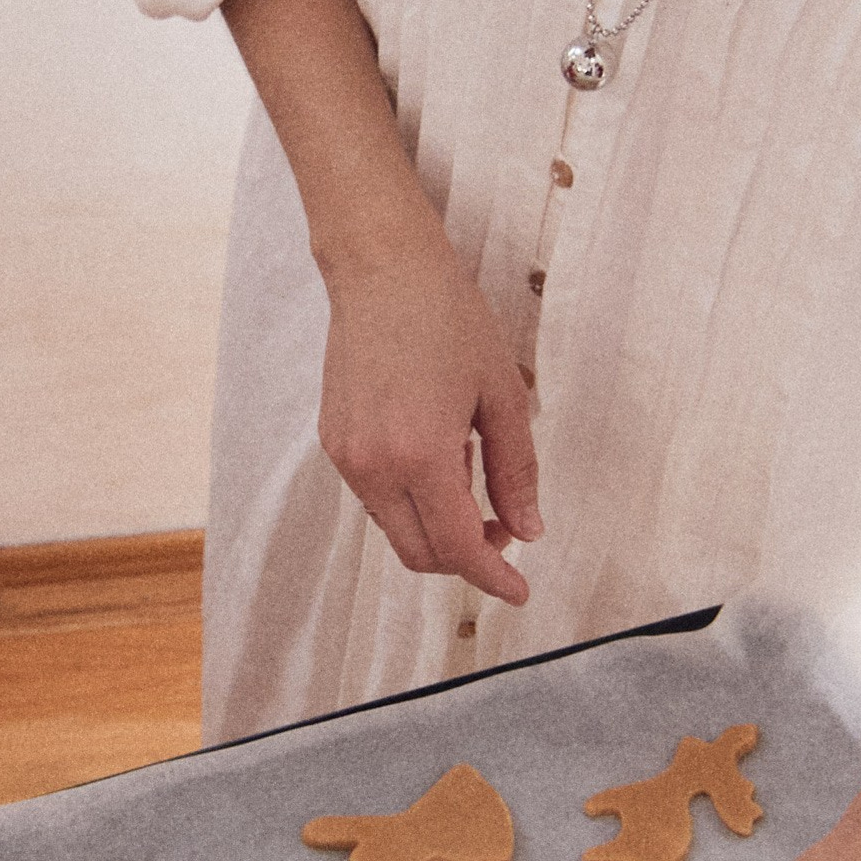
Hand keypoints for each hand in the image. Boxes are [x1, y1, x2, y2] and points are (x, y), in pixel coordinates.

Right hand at [318, 220, 540, 605]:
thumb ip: (516, 471)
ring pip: (394, 530)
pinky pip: (375, 499)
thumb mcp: (502, 395)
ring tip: (474, 490)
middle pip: (420, 553)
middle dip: (465, 560)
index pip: (457, 546)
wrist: (382, 269)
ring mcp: (347, 456)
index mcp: (420, 454)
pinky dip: (411, 505)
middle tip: (504, 535)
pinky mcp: (334, 442)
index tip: (519, 590)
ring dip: (437, 532)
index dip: (492, 577)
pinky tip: (439, 466)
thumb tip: (527, 528)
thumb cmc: (447, 317)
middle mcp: (373, 465)